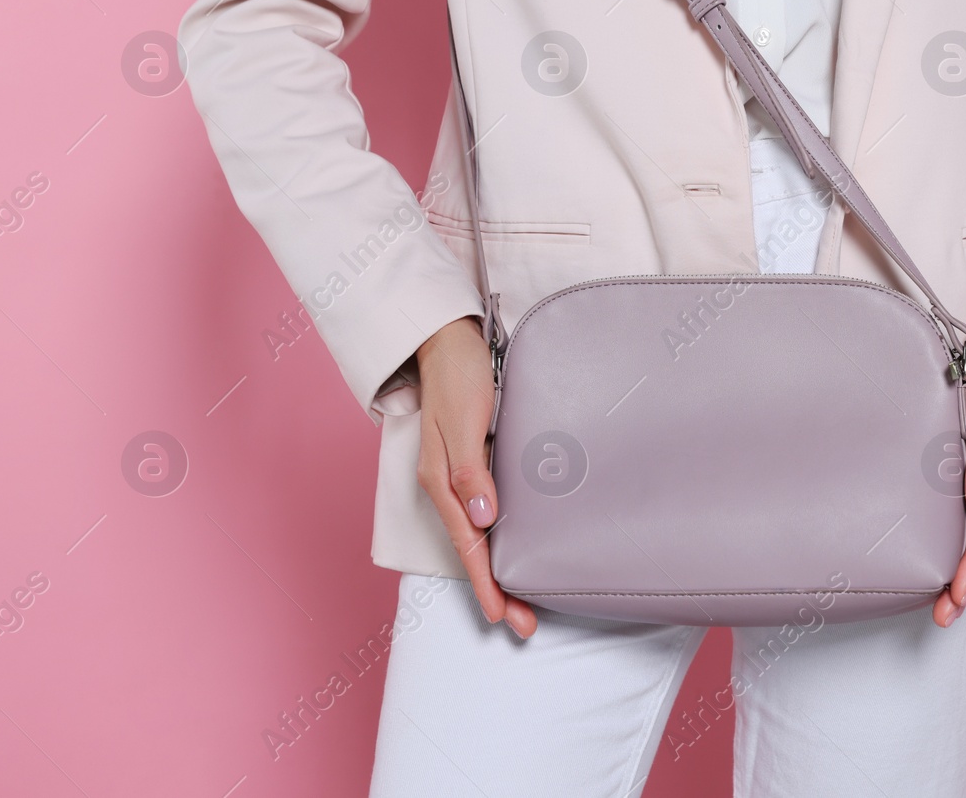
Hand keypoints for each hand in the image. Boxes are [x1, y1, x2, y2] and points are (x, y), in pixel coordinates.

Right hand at [415, 316, 537, 637]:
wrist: (447, 341)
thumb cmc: (458, 374)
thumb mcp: (463, 419)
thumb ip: (470, 469)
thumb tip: (483, 519)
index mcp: (440, 481)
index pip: (467, 544)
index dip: (485, 582)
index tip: (502, 616)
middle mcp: (446, 485)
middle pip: (473, 549)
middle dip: (496, 589)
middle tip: (524, 625)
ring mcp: (457, 476)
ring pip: (478, 536)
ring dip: (498, 570)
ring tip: (522, 602)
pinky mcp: (471, 464)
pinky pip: (483, 514)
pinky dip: (497, 540)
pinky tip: (512, 549)